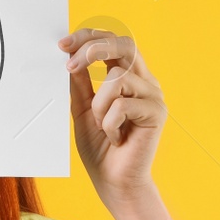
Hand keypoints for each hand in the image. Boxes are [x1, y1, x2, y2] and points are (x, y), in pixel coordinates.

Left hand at [61, 27, 166, 208]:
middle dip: (93, 50)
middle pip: (124, 45)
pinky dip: (109, 123)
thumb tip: (71, 55)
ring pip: (118, 78)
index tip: (63, 44)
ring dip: (99, 105)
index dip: (89, 37)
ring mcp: (153, 96)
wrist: (114, 182)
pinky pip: (122, 105)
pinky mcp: (156, 113)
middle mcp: (145, 82)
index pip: (113, 42)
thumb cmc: (101, 149)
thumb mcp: (83, 109)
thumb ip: (81, 83)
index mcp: (129, 76)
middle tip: (70, 66)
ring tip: (103, 126)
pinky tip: (116, 138)